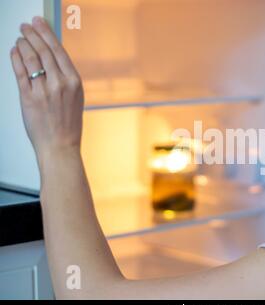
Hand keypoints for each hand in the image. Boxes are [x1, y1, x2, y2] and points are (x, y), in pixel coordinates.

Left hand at [10, 16, 83, 161]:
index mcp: (75, 82)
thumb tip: (52, 59)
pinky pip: (20, 73)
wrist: (60, 146)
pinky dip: (15, 59)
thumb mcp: (75, 98)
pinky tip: (14, 51)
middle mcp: (60, 84)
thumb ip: (65, 79)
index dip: (47, 34)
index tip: (40, 24)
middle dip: (33, 34)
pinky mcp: (28, 98)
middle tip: (26, 26)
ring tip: (20, 37)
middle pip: (43, 51)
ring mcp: (43, 90)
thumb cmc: (68, 125)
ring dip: (23, 44)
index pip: (59, 51)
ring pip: (30, 59)